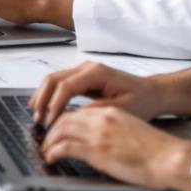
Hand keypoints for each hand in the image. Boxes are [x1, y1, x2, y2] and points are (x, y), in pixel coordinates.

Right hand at [29, 61, 169, 127]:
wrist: (153, 93)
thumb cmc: (142, 100)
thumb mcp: (122, 110)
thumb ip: (97, 111)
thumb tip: (73, 117)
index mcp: (97, 73)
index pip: (66, 86)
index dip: (55, 105)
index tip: (50, 123)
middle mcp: (88, 68)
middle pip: (54, 79)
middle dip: (42, 99)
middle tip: (37, 120)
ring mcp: (84, 71)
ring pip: (53, 80)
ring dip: (42, 97)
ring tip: (37, 116)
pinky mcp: (83, 78)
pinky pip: (60, 84)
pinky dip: (49, 95)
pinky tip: (44, 108)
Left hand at [40, 105, 190, 190]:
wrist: (170, 158)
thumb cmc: (157, 150)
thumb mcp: (131, 131)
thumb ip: (113, 130)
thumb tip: (101, 141)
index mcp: (111, 112)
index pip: (78, 112)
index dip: (63, 120)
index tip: (57, 129)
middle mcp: (101, 119)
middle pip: (65, 118)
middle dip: (51, 129)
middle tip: (45, 139)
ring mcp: (97, 134)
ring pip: (60, 130)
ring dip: (49, 141)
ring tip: (45, 150)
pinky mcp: (96, 150)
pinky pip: (64, 147)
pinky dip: (53, 152)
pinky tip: (51, 158)